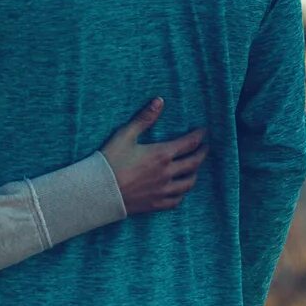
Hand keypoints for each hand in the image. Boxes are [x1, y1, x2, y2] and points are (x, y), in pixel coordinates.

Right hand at [100, 98, 207, 214]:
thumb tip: (159, 101)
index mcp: (162, 154)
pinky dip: (182, 193)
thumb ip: (144, 118)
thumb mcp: (125, 134)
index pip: (189, 143)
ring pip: (189, 183)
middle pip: (194, 163)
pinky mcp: (157, 203)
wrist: (100, 190)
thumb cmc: (110, 160)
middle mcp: (168, 173)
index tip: (204, 131)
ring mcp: (164, 190)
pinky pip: (177, 200)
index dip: (199, 135)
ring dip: (194, 173)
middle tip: (205, 147)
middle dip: (202, 153)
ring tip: (194, 168)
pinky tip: (180, 190)